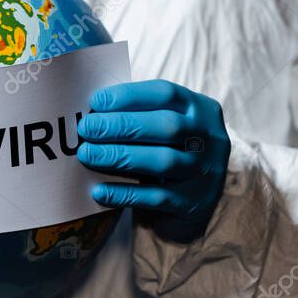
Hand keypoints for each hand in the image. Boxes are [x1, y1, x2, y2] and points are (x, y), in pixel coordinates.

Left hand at [77, 80, 230, 239]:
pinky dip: (125, 193)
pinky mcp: (196, 203)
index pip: (166, 94)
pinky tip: (99, 190)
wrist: (194, 202)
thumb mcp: (163, 127)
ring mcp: (206, 172)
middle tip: (86, 129)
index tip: (96, 102)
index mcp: (201, 109)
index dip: (129, 96)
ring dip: (119, 156)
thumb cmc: (168, 152)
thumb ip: (138, 116)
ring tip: (87, 155)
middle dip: (121, 125)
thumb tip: (93, 112)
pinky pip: (157, 197)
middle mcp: (210, 138)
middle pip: (166, 127)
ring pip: (163, 162)